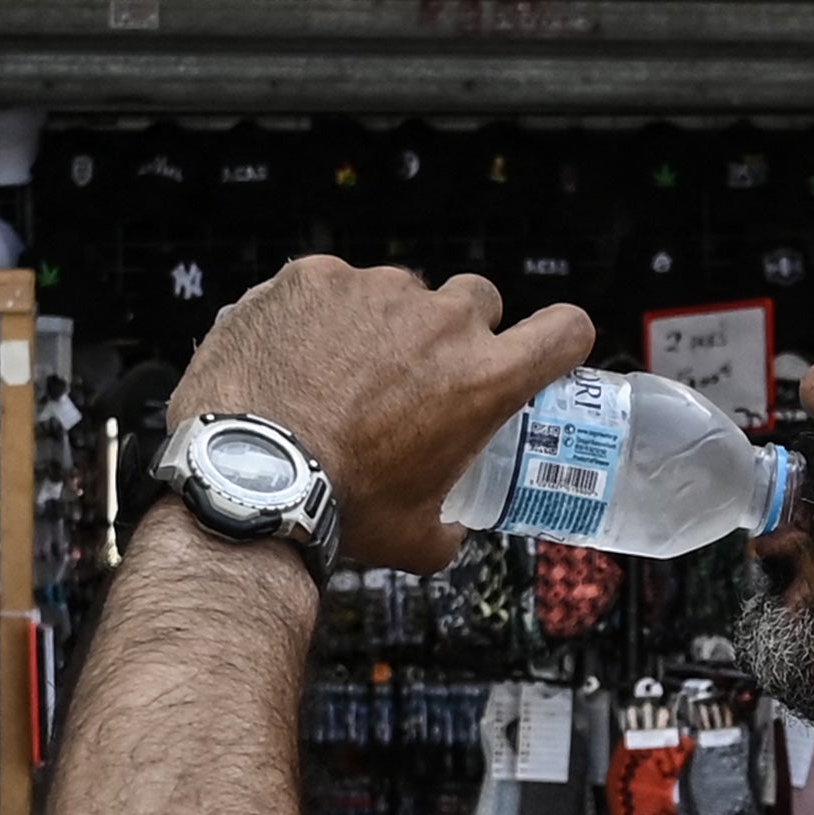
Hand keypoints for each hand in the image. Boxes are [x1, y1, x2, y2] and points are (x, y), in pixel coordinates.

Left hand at [172, 257, 597, 571]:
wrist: (248, 475)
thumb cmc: (339, 510)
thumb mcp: (414, 538)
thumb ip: (447, 527)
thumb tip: (449, 531)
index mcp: (485, 380)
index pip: (565, 331)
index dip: (560, 339)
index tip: (540, 353)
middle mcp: (443, 320)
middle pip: (478, 301)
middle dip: (459, 331)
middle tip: (419, 375)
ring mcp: (377, 289)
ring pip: (400, 293)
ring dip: (384, 324)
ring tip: (340, 373)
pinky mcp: (315, 275)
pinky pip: (332, 286)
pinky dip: (321, 314)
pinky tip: (295, 356)